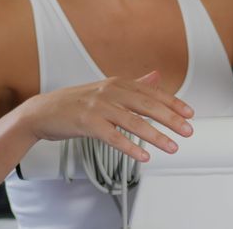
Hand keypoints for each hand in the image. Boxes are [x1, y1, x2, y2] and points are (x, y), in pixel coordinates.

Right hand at [17, 70, 194, 160]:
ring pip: (133, 122)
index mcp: (118, 83)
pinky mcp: (87, 122)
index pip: (152, 93)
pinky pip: (113, 136)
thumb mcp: (107, 89)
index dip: (173, 103)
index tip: (190, 114)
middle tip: (188, 131)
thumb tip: (157, 77)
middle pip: (147, 106)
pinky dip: (130, 146)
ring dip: (156, 136)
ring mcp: (98, 106)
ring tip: (172, 146)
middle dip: (171, 119)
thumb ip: (134, 85)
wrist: (42, 112)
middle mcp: (110, 92)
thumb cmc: (77, 103)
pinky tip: (144, 155)